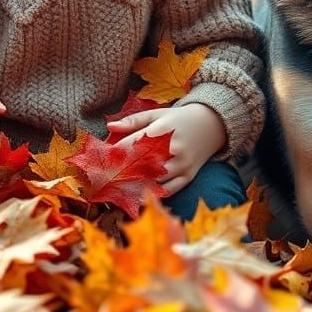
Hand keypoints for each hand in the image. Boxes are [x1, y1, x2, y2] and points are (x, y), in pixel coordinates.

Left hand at [106, 102, 226, 196]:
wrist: (212, 124)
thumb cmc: (178, 119)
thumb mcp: (157, 114)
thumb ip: (133, 121)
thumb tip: (110, 126)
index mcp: (161, 131)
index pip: (132, 145)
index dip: (114, 154)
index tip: (100, 161)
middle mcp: (172, 149)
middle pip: (141, 166)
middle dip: (121, 174)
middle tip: (103, 180)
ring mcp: (182, 164)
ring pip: (154, 181)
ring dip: (135, 186)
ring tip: (117, 190)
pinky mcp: (189, 176)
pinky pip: (169, 190)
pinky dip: (154, 195)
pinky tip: (139, 198)